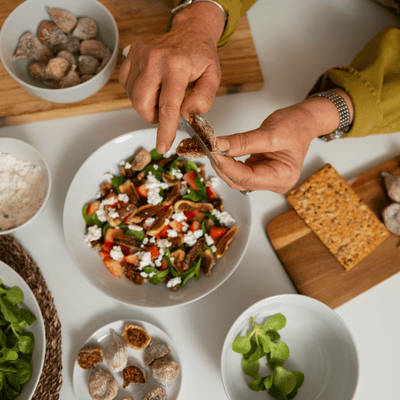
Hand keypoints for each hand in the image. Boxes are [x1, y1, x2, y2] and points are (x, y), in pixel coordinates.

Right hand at [119, 2, 224, 153]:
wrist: (190, 31)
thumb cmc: (202, 56)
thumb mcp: (213, 77)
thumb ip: (203, 98)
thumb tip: (187, 115)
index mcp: (177, 65)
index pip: (168, 106)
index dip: (165, 130)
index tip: (162, 146)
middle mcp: (155, 59)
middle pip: (143, 104)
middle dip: (153, 117)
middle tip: (167, 113)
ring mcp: (140, 55)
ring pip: (133, 97)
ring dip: (147, 105)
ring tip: (162, 95)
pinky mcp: (131, 54)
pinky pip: (127, 86)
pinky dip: (138, 93)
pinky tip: (152, 86)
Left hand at [212, 89, 353, 192]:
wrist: (304, 120)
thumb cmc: (296, 126)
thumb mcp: (269, 132)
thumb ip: (243, 142)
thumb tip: (219, 145)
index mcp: (282, 177)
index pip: (248, 179)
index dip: (228, 167)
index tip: (213, 153)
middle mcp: (274, 182)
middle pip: (241, 181)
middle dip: (223, 167)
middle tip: (209, 150)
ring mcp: (266, 178)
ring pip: (237, 178)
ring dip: (224, 165)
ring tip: (213, 150)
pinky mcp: (259, 171)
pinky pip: (239, 171)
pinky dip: (229, 162)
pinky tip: (221, 152)